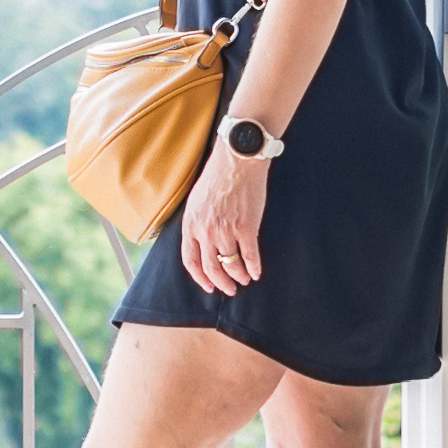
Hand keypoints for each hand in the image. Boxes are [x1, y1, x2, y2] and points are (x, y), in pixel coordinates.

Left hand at [182, 142, 274, 295]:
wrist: (237, 158)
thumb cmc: (218, 174)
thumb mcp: (196, 199)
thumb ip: (197, 222)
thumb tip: (202, 241)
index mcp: (190, 224)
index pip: (190, 261)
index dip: (200, 278)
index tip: (209, 286)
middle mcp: (205, 231)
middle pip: (211, 268)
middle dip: (221, 283)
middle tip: (229, 289)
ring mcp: (226, 230)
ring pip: (231, 265)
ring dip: (239, 277)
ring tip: (245, 280)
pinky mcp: (247, 227)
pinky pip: (250, 256)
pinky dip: (254, 268)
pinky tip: (257, 272)